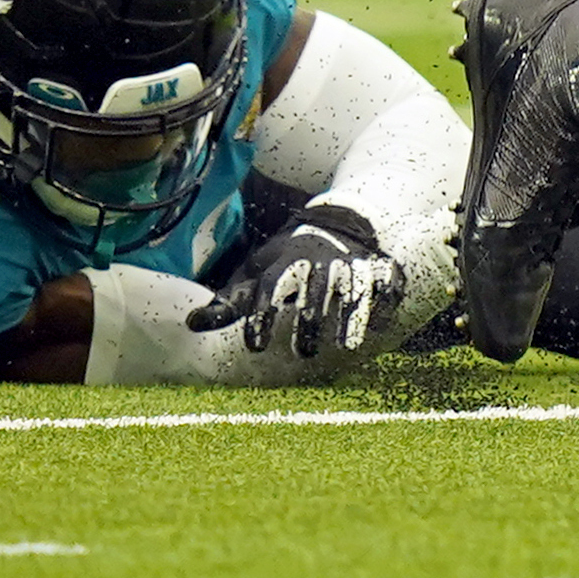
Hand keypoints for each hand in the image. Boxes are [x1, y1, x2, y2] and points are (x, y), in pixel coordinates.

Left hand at [186, 205, 405, 362]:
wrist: (337, 224)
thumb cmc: (287, 261)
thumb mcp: (255, 275)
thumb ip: (228, 303)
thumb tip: (190, 324)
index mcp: (287, 263)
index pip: (272, 288)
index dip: (262, 316)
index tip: (255, 346)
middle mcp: (322, 261)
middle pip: (316, 289)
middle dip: (310, 320)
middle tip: (303, 353)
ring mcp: (355, 264)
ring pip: (355, 287)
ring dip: (352, 316)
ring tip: (346, 347)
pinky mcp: (381, 269)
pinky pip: (388, 283)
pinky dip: (386, 303)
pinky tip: (379, 327)